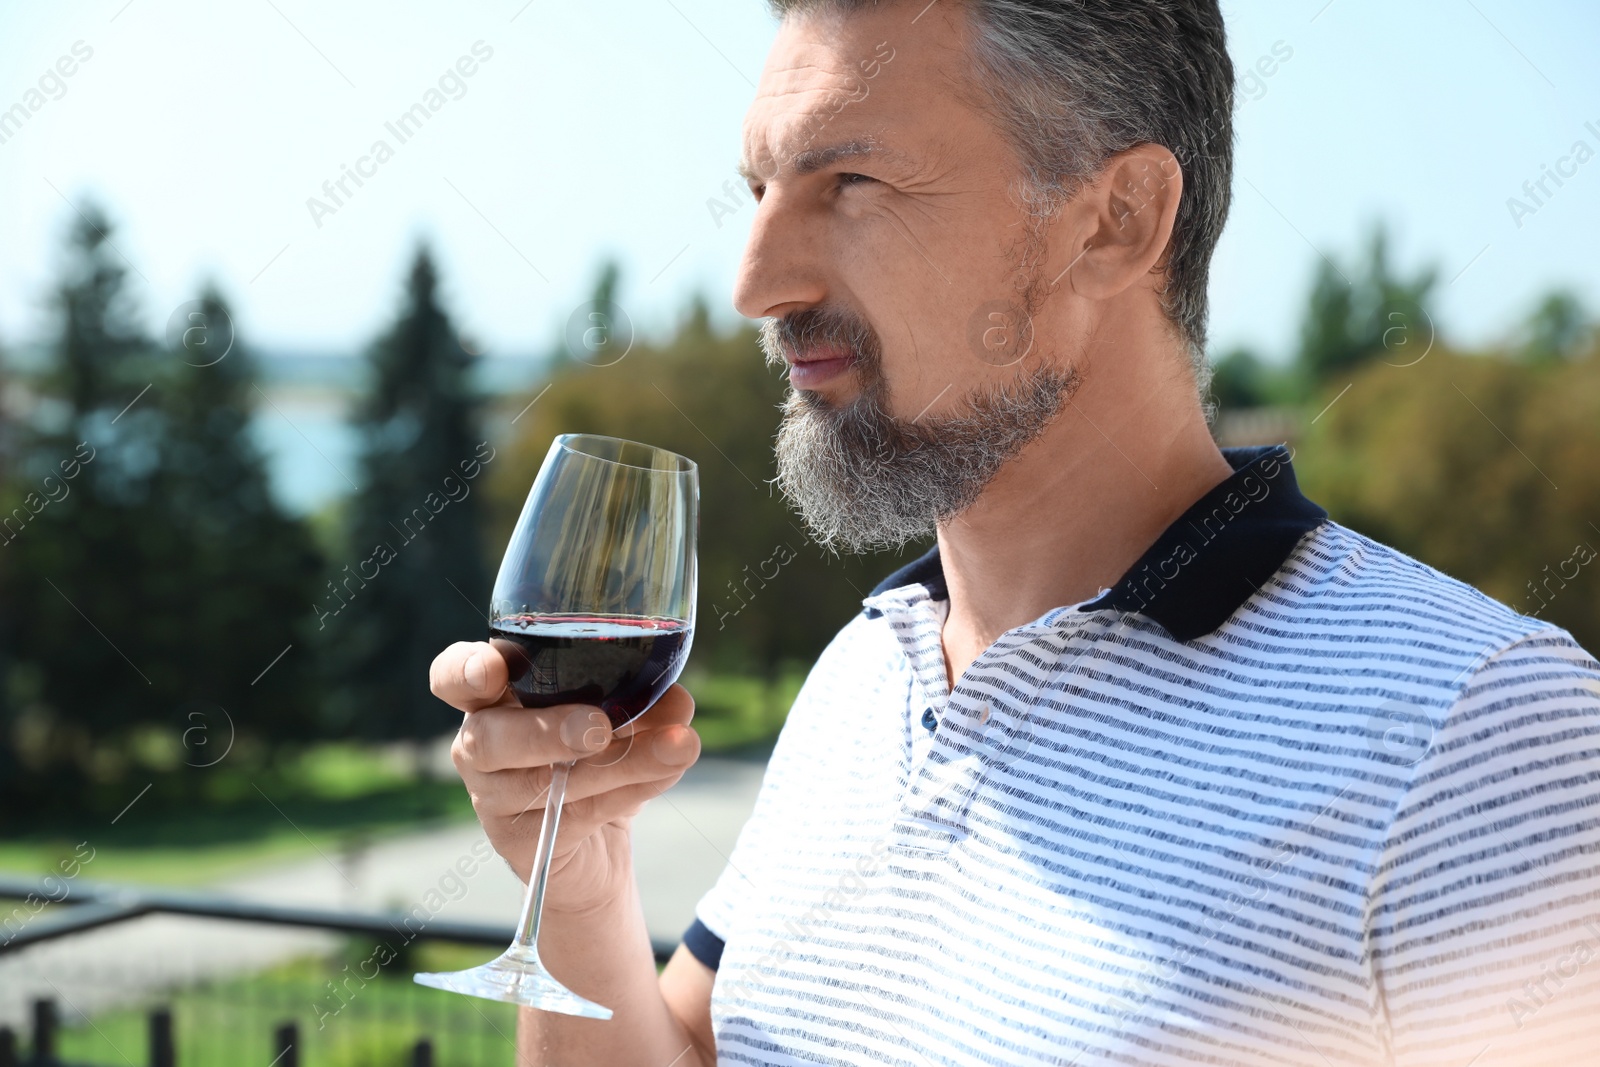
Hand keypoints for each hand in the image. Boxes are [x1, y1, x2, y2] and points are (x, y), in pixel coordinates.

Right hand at [430, 641, 700, 912]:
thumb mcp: (622, 720)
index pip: (453, 677)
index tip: (493, 667)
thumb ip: (644, 701)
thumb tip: (678, 700)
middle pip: (489, 738)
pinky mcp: (521, 843)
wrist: (595, 848)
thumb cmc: (594, 758)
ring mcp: (494, 799)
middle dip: (547, 731)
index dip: (465, 671)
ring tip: (677, 746)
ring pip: (546, 781)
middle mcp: (481, 745)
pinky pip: (578, 813)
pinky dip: (632, 788)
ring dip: (621, 762)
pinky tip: (669, 769)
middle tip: (600, 728)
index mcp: (494, 697)